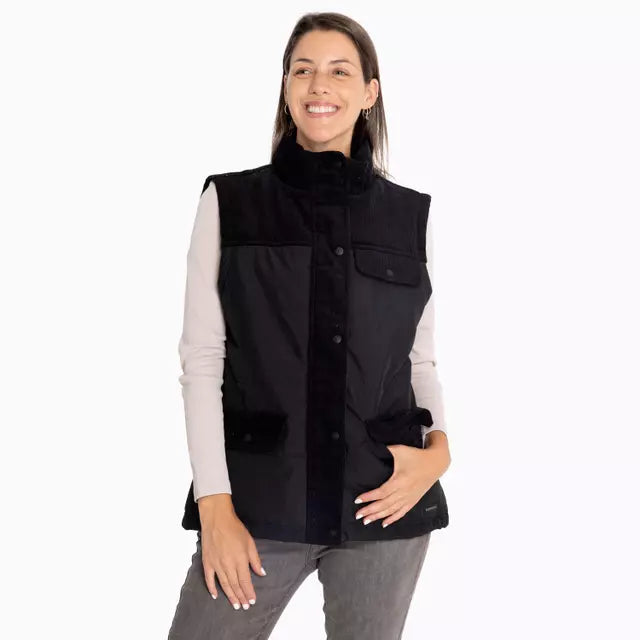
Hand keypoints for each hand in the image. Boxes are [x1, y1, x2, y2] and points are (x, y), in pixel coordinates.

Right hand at [197, 495, 266, 609]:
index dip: (249, 592)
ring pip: (224, 584)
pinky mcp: (207, 562)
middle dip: (241, 597)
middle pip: (235, 585)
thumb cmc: (235, 528)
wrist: (217, 519)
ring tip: (235, 605)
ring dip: (230, 596)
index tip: (252, 600)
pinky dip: (212, 588)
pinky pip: (209, 579)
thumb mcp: (250, 542)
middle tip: (245, 606)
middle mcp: (228, 564)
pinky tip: (215, 595)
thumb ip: (255, 559)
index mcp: (240, 559)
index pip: (246, 581)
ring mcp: (217, 564)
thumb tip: (261, 573)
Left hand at [354, 436, 450, 527]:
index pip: (381, 492)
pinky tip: (384, 524)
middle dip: (370, 511)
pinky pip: (401, 513)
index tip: (357, 500)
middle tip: (358, 515)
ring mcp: (409, 498)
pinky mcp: (413, 501)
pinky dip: (392, 519)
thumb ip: (386, 450)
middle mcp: (404, 492)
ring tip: (366, 521)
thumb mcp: (400, 450)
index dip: (368, 497)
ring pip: (391, 510)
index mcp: (400, 481)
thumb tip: (372, 449)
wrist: (435, 463)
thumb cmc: (417, 457)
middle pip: (384, 504)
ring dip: (378, 516)